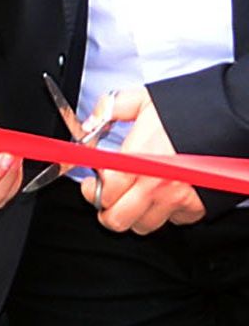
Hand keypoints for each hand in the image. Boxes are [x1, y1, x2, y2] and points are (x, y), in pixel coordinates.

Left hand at [82, 86, 204, 233]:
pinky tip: (164, 194)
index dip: (91, 189)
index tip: (92, 182)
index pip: (102, 192)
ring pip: (143, 225)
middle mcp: (157, 185)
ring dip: (134, 213)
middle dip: (107, 209)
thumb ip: (111, 109)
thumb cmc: (193, 109)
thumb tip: (91, 121)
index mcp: (139, 160)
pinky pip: (173, 221)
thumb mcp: (144, 100)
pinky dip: (165, 212)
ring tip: (135, 195)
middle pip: (117, 220)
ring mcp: (179, 199)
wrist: (236, 118)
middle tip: (108, 196)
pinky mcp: (198, 207)